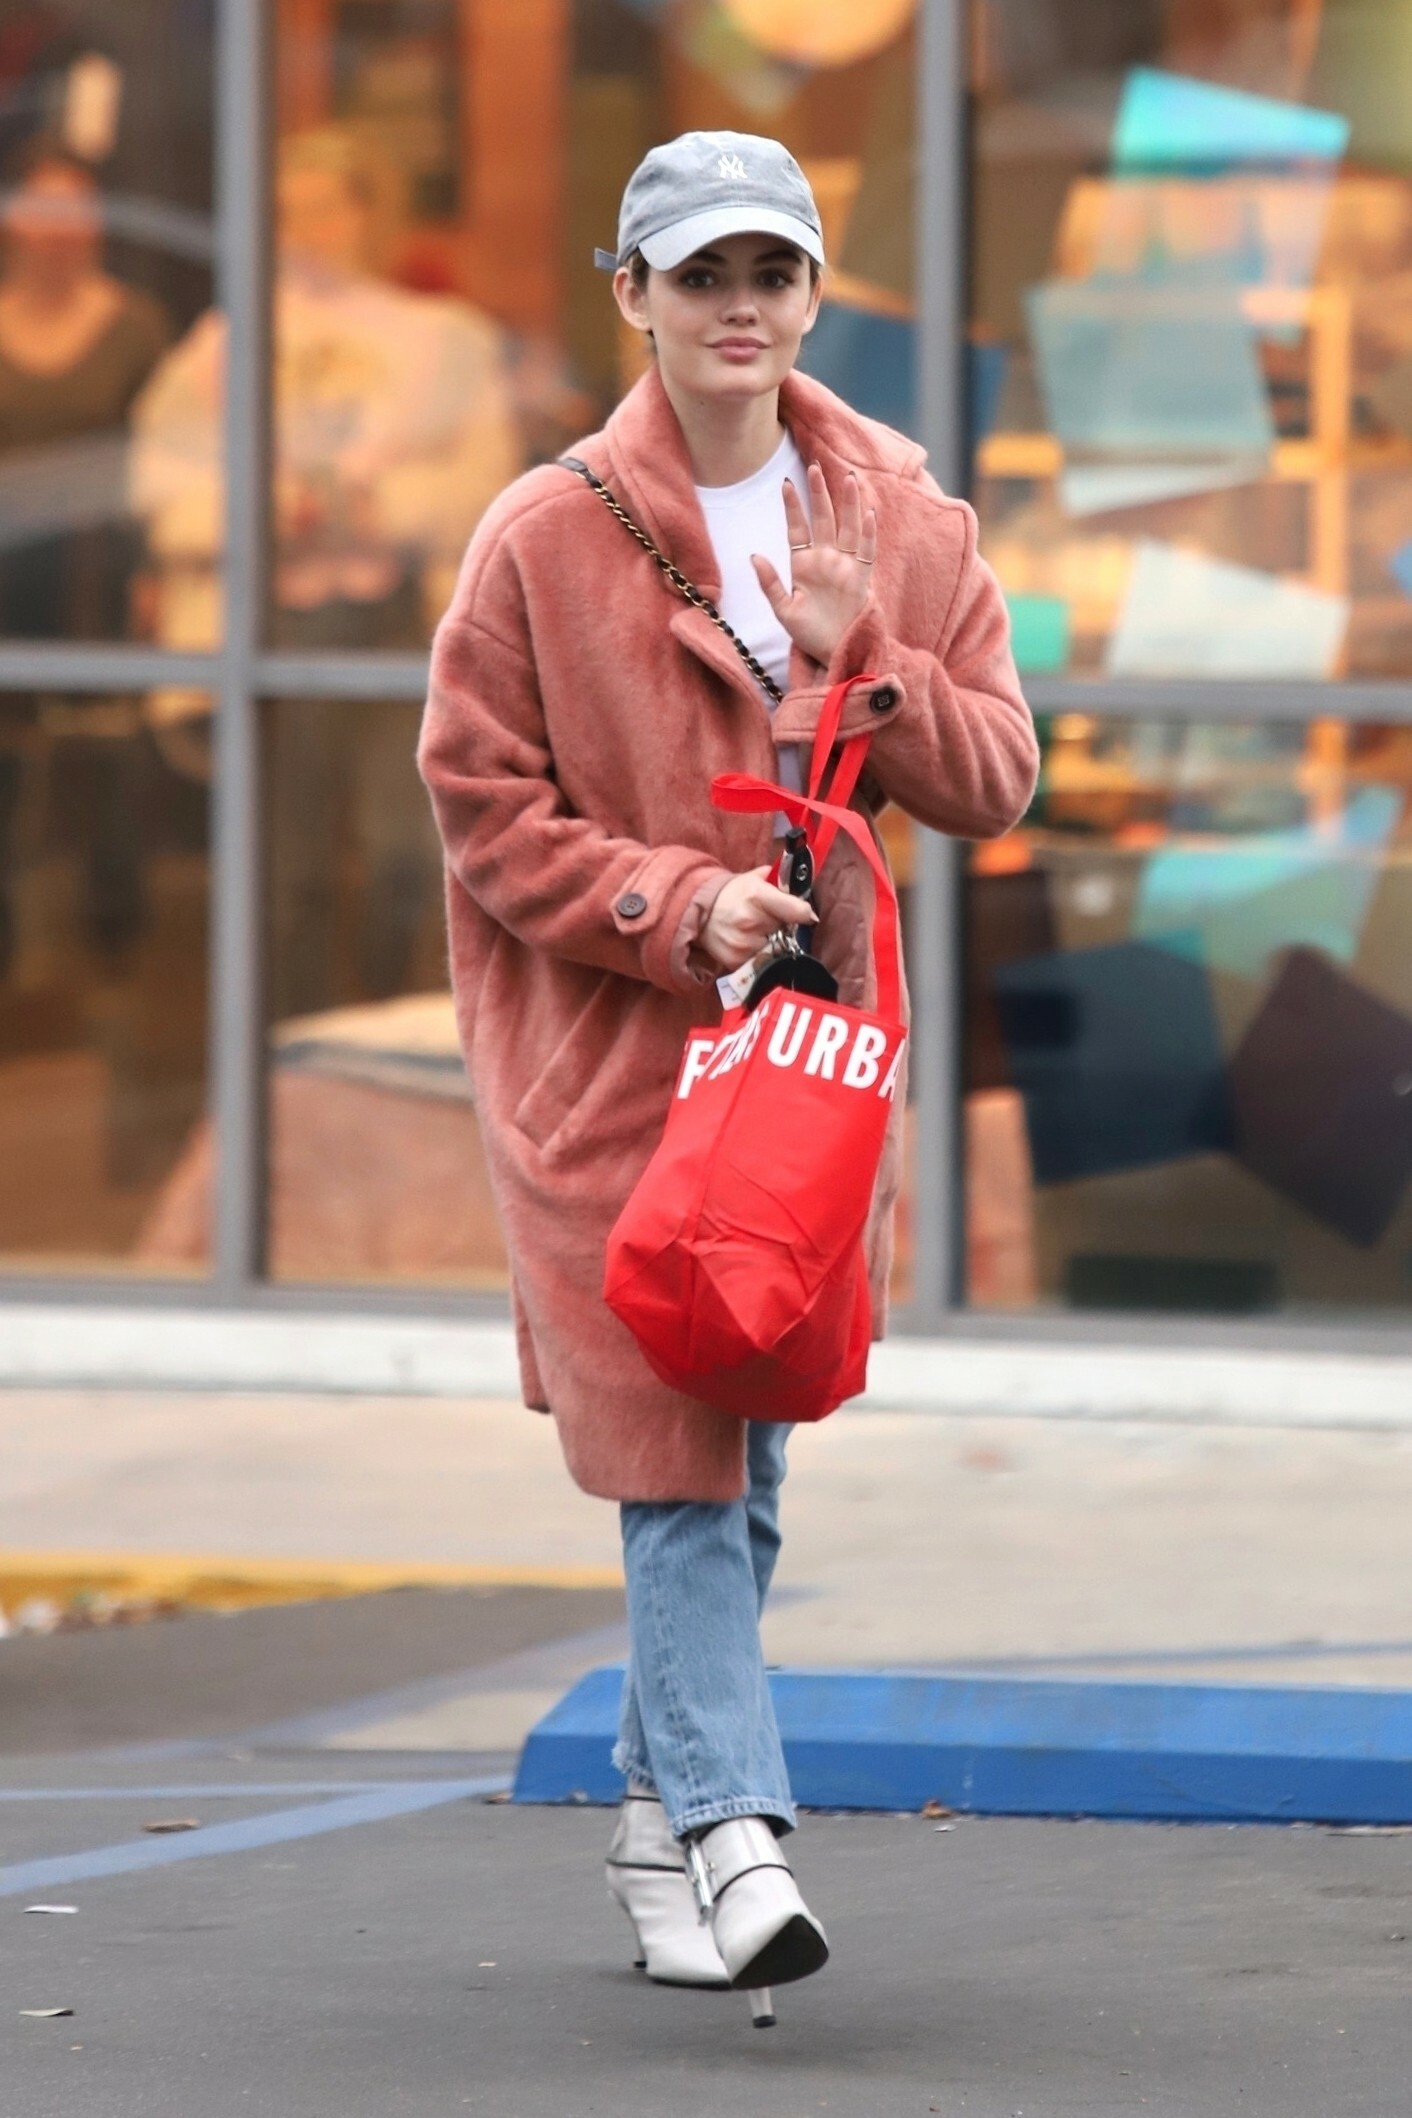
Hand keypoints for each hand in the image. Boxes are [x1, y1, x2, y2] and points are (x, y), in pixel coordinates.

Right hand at [700, 865, 816, 969]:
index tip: (806, 915)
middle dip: (783, 926)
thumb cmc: (732, 895)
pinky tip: (749, 944)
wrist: (700, 913)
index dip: (804, 913)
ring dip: (772, 942)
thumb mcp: (754, 879)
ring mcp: (743, 944)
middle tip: (770, 920)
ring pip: (776, 948)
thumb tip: (804, 889)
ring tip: (758, 932)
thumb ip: (780, 882)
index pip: (797, 910)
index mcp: (757, 895)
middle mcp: (750, 920)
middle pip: (787, 930)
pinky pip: (761, 961)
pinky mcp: (736, 961)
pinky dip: (760, 954)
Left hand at [751, 462, 877, 667]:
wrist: (835, 654)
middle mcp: (826, 560)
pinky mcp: (862, 579)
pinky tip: (868, 514)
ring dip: (848, 504)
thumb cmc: (809, 635)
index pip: (798, 529)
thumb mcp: (783, 611)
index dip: (792, 507)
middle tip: (815, 466)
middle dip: (820, 494)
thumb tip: (754, 556)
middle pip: (824, 520)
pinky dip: (868, 535)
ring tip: (848, 478)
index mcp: (804, 565)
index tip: (786, 484)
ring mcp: (845, 567)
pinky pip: (867, 552)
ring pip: (848, 528)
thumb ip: (770, 584)